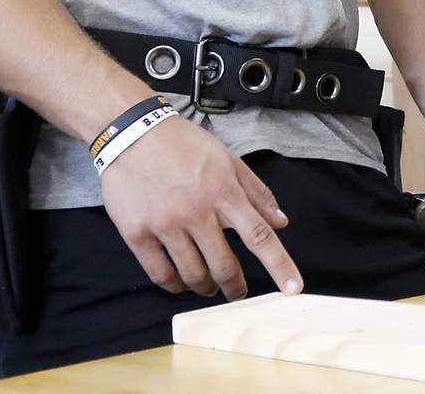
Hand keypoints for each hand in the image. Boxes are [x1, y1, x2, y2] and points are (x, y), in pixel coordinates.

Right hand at [100, 116, 302, 299]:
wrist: (132, 133)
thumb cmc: (183, 144)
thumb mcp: (227, 159)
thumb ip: (256, 192)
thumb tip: (281, 222)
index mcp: (224, 192)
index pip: (259, 236)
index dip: (279, 265)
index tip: (293, 287)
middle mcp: (197, 211)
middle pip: (225, 266)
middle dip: (235, 286)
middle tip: (237, 292)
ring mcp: (166, 224)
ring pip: (193, 275)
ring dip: (205, 287)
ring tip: (208, 285)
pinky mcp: (137, 233)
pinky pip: (160, 274)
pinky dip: (174, 285)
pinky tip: (180, 282)